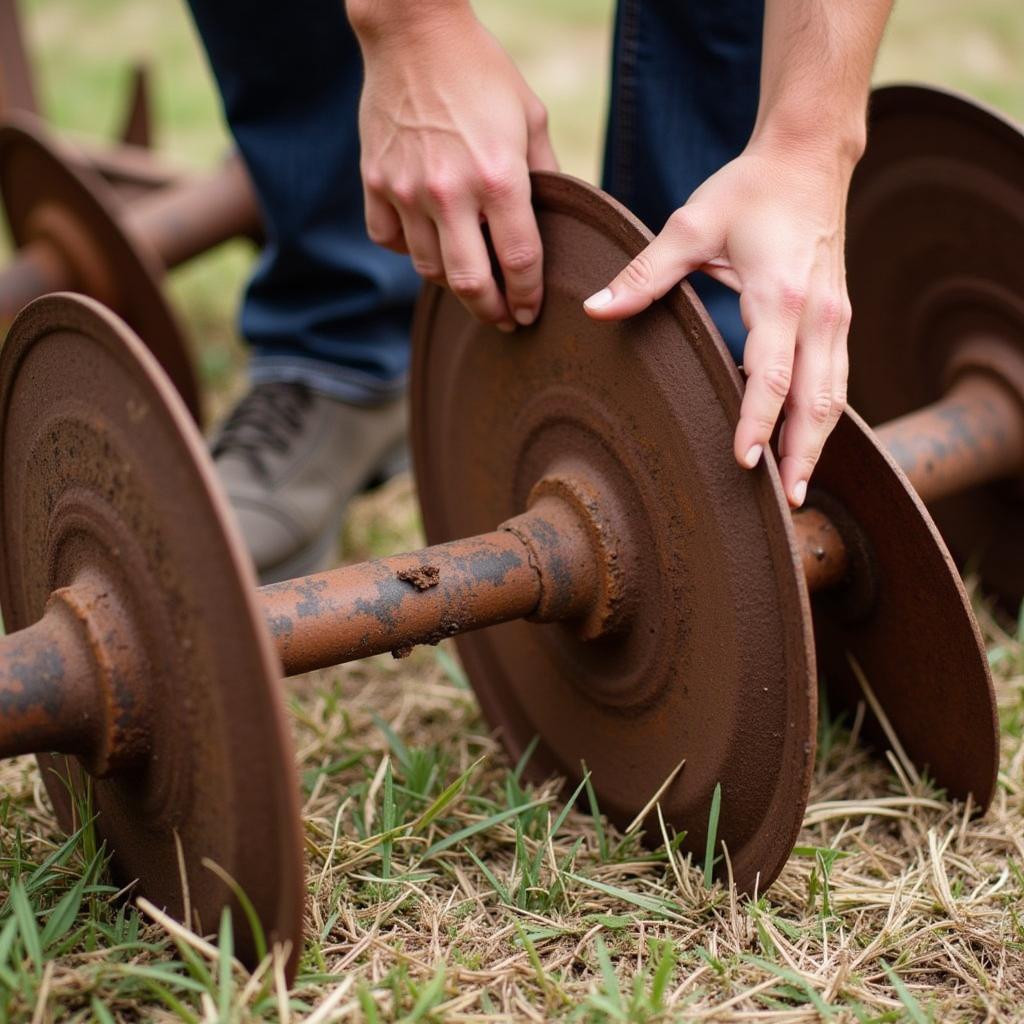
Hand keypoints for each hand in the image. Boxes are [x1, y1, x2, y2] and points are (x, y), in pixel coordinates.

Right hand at [353, 7, 557, 330]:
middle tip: (504, 320)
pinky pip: (390, 241)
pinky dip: (409, 251)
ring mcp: (407, 190)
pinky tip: (428, 242)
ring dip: (453, 287)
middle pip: (471, 283)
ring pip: (429, 270)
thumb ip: (544, 175)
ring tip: (471, 287)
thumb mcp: (530, 117)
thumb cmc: (482, 72)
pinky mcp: (375, 182)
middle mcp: (451, 192)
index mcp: (499, 177)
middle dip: (492, 312)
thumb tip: (553, 224)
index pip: (519, 261)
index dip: (528, 296)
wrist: (414, 32)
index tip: (531, 312)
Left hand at [583, 143, 853, 506]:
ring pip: (833, 396)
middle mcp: (819, 313)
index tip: (744, 461)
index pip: (773, 375)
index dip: (758, 422)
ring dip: (816, 444)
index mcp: (781, 294)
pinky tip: (803, 444)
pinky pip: (835, 380)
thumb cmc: (749, 190)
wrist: (809, 157)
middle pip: (816, 400)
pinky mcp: (838, 319)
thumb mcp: (691, 226)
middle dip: (801, 454)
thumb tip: (595, 309)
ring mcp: (836, 318)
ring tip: (797, 490)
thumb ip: (644, 274)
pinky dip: (821, 418)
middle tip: (785, 503)